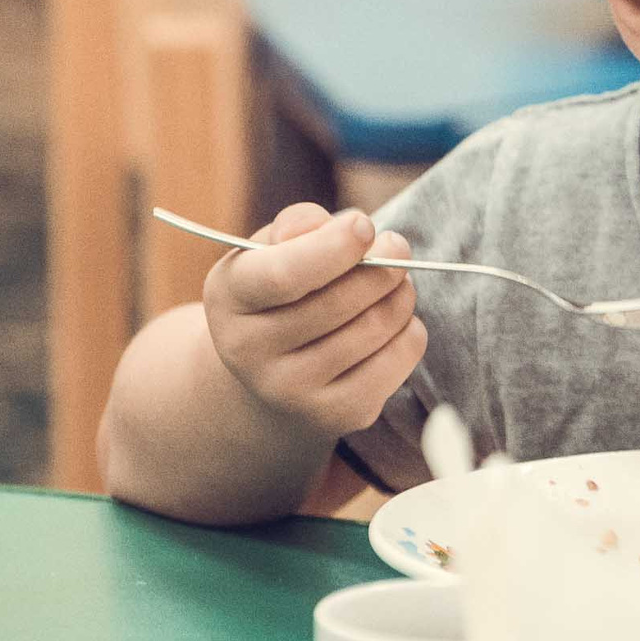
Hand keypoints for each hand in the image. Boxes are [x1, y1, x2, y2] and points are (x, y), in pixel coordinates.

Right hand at [201, 202, 426, 438]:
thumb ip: (299, 225)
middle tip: (397, 248)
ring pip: (375, 328)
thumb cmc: (279, 293)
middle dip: (383, 266)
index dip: (333, 248)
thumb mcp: (271, 250)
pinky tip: (394, 321)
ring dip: (400, 294)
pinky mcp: (338, 415)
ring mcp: (292, 391)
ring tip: (396, 282)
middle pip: (340, 302)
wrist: (271, 373)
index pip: (283, 276)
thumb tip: (348, 227)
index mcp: (229, 298)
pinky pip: (399, 358)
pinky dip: (410, 330)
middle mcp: (250, 352)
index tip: (365, 226)